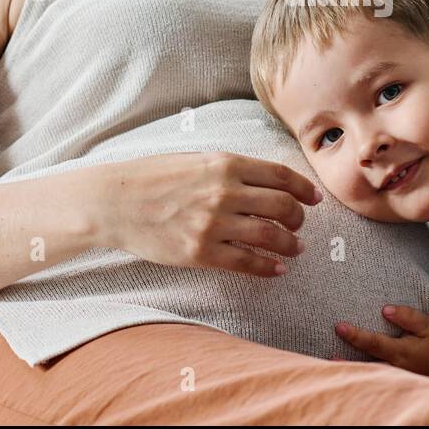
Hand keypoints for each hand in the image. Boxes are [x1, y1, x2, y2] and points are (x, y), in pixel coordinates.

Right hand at [80, 152, 322, 277]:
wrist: (115, 201)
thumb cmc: (153, 177)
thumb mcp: (196, 159)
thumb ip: (231, 169)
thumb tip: (268, 182)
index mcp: (225, 163)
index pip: (280, 175)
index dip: (304, 188)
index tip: (314, 197)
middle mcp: (224, 192)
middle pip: (283, 206)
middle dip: (300, 218)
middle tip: (301, 224)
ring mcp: (213, 223)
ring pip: (271, 236)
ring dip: (290, 244)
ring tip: (295, 247)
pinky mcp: (200, 252)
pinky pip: (247, 263)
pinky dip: (268, 267)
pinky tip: (276, 269)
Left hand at [335, 304, 428, 377]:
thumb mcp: (428, 325)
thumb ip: (407, 316)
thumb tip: (385, 310)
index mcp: (401, 351)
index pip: (373, 342)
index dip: (355, 335)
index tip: (339, 327)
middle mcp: (395, 366)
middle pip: (365, 364)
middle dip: (345, 361)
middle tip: (325, 358)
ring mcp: (397, 376)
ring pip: (370, 373)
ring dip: (351, 370)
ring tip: (332, 365)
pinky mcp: (399, 381)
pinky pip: (377, 378)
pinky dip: (364, 375)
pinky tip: (352, 372)